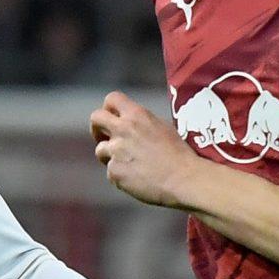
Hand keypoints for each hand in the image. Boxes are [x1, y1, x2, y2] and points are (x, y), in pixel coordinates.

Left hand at [91, 91, 202, 209]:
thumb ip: (141, 122)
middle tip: (104, 138)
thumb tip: (130, 124)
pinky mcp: (114, 171)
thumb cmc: (178, 154)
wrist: (183, 179)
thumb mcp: (162, 127)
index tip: (112, 118)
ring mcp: (116, 151)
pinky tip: (136, 179)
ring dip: (110, 156)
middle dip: (97, 128)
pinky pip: (110, 171)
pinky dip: (120, 176)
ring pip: (100, 150)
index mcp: (137, 114)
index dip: (108, 108)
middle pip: (95, 118)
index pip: (112, 98)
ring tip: (130, 165)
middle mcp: (123, 129)